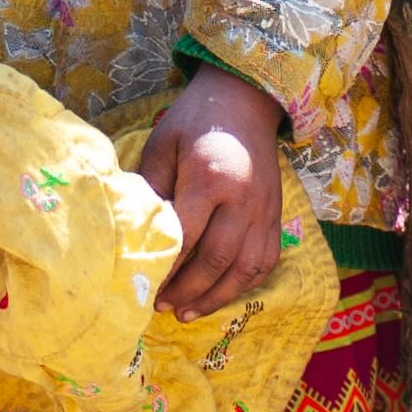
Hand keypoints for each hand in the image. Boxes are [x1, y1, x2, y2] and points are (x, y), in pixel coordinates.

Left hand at [137, 67, 285, 320]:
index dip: (166, 268)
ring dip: (216, 297)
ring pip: (245, 269)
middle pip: (217, 259)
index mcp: (210, 178)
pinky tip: (220, 294)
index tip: (143, 284)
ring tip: (187, 312)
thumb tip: (135, 230)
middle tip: (161, 307)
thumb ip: (151, 186)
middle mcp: (243, 199)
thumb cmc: (195, 120)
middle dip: (188, 290)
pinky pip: (265, 261)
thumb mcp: (162, 144)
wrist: (245, 99)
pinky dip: (243, 284)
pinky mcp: (276, 215)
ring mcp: (264, 210)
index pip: (187, 237)